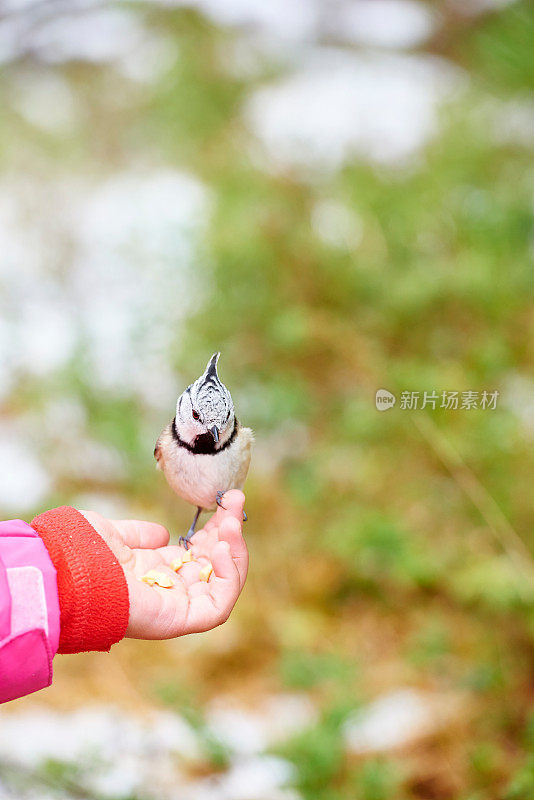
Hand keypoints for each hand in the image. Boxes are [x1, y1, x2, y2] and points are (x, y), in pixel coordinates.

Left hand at [79, 491, 247, 639]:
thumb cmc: (80, 553)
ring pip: (223, 586)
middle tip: (235, 500)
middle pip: (215, 565)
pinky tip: (222, 547)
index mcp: (154, 573)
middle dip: (230, 532)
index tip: (225, 500)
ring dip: (235, 552)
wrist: (64, 572)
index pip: (198, 553)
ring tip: (231, 522)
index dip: (216, 528)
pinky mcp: (178, 618)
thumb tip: (161, 534)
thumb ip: (139, 535)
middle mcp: (168, 590)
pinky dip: (229, 578)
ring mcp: (175, 607)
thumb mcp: (115, 534)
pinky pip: (217, 607)